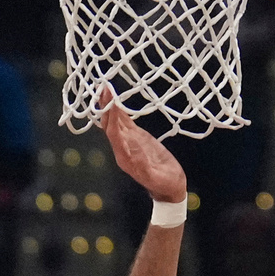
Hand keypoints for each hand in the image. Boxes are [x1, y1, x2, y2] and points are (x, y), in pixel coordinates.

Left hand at [98, 86, 187, 202]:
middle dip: (105, 106)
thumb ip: (144, 168)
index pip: (113, 133)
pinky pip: (125, 122)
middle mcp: (123, 148)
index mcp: (125, 157)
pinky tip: (115, 99)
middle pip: (109, 124)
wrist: (170, 188)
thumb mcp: (156, 178)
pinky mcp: (137, 138)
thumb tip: (133, 154)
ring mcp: (129, 142)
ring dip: (109, 105)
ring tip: (106, 87)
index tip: (110, 99)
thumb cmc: (165, 184)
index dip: (110, 116)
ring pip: (115, 121)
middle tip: (103, 86)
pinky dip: (119, 110)